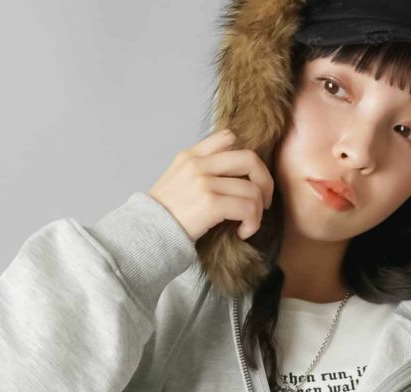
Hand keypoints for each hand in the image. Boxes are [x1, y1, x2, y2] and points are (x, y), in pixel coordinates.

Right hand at [148, 128, 274, 243]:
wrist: (146, 233)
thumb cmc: (163, 216)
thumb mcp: (175, 181)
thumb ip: (198, 172)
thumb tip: (229, 177)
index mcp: (190, 156)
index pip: (228, 137)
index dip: (247, 159)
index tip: (249, 180)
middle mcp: (199, 164)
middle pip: (250, 160)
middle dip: (265, 182)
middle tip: (264, 202)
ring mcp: (204, 182)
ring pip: (252, 189)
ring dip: (257, 211)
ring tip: (247, 225)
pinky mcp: (210, 203)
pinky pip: (247, 208)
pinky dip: (252, 223)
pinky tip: (242, 232)